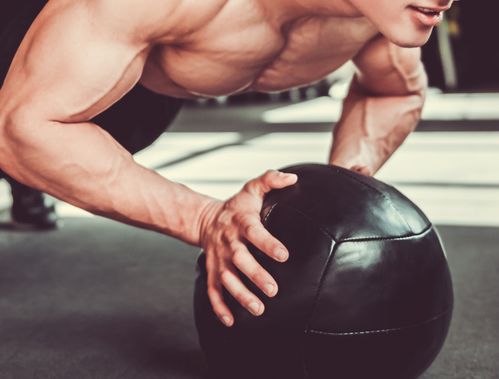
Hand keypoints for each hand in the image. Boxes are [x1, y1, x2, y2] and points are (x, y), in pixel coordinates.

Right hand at [197, 169, 297, 326]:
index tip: (284, 254)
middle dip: (256, 275)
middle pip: (241, 260)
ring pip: (227, 280)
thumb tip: (292, 178)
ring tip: (258, 309)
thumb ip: (271, 180)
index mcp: (241, 222)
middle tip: (273, 289)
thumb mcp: (252, 189)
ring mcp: (219, 259)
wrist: (206, 219)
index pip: (254, 232)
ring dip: (241, 295)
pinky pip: (213, 291)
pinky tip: (231, 320)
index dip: (268, 243)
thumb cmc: (237, 207)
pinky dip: (219, 307)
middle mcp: (229, 242)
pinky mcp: (212, 271)